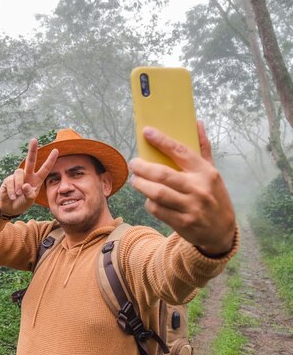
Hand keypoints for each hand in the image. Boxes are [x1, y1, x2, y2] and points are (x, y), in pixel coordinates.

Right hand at [0, 139, 58, 215]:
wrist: (10, 207)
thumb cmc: (22, 202)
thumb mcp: (29, 201)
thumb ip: (29, 194)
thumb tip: (25, 185)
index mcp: (36, 180)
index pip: (45, 169)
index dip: (50, 160)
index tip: (56, 150)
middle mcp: (27, 175)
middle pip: (30, 161)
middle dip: (32, 150)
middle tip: (34, 140)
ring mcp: (17, 177)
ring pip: (19, 173)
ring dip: (18, 185)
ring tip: (18, 194)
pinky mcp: (8, 180)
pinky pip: (10, 182)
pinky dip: (12, 191)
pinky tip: (12, 196)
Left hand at [129, 123, 235, 255]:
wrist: (222, 231)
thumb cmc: (214, 195)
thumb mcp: (212, 172)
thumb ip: (203, 148)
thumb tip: (197, 123)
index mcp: (206, 172)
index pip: (181, 152)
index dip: (162, 141)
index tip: (147, 132)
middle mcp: (198, 188)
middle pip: (163, 174)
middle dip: (143, 167)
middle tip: (133, 163)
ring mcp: (191, 207)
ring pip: (158, 193)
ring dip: (141, 185)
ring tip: (135, 180)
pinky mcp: (183, 223)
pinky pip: (158, 210)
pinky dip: (149, 203)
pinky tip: (147, 197)